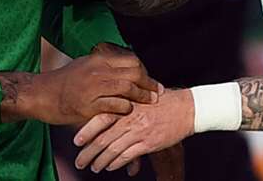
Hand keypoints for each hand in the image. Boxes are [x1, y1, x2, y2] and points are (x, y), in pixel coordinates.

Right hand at [31, 51, 159, 124]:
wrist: (41, 94)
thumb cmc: (63, 81)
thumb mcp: (85, 65)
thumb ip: (104, 65)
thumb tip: (124, 66)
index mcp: (98, 59)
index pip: (131, 60)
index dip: (144, 71)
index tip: (150, 80)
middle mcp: (97, 70)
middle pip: (133, 72)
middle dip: (149, 83)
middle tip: (158, 92)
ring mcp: (93, 87)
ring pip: (127, 87)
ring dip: (142, 96)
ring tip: (151, 102)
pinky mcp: (88, 105)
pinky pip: (115, 105)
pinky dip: (126, 108)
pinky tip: (129, 111)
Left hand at [73, 88, 193, 173]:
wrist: (186, 108)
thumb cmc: (162, 101)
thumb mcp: (140, 96)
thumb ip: (124, 103)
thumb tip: (106, 114)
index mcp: (126, 104)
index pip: (101, 117)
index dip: (87, 130)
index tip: (76, 140)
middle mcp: (130, 118)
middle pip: (104, 137)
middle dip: (89, 151)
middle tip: (79, 160)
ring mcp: (139, 131)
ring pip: (114, 149)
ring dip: (101, 161)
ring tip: (93, 167)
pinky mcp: (149, 143)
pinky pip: (128, 156)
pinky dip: (117, 163)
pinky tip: (110, 167)